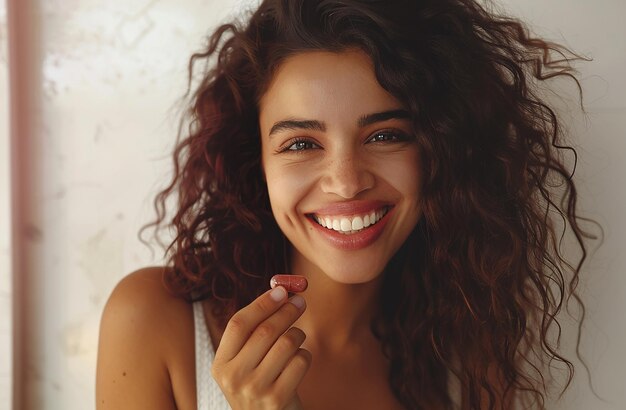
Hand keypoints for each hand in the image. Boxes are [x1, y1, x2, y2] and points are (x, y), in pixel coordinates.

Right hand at [211, 286, 309, 409]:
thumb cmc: (258, 385)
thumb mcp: (244, 364)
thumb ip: (254, 332)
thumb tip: (279, 291)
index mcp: (220, 365)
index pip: (239, 324)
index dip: (261, 304)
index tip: (281, 290)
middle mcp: (233, 377)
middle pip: (265, 331)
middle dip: (286, 311)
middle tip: (299, 301)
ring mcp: (255, 390)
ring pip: (286, 343)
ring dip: (297, 334)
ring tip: (297, 336)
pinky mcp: (278, 399)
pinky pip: (300, 361)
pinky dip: (305, 355)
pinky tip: (299, 360)